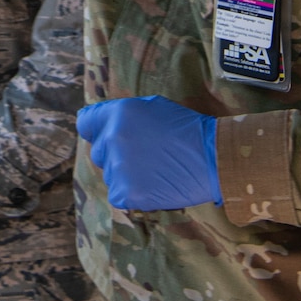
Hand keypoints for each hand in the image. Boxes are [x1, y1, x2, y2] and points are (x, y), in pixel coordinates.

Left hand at [76, 96, 222, 210]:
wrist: (213, 158)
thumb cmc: (187, 129)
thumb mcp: (152, 107)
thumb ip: (122, 113)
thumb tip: (97, 121)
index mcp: (118, 114)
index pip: (86, 123)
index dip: (97, 130)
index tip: (109, 136)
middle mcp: (113, 138)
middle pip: (98, 152)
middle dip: (115, 153)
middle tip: (145, 155)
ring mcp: (118, 167)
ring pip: (110, 174)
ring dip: (126, 174)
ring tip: (155, 169)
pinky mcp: (126, 193)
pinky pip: (118, 194)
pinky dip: (132, 193)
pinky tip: (154, 184)